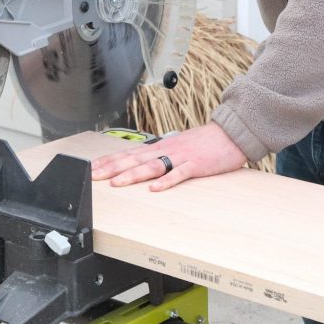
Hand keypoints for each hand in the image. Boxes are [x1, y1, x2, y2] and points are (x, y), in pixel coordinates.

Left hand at [92, 122, 247, 190]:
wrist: (231, 134)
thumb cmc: (205, 142)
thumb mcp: (178, 146)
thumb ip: (161, 155)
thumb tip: (143, 163)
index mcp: (161, 147)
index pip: (129, 153)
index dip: (110, 161)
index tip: (92, 168)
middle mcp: (166, 150)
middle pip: (134, 159)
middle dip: (112, 168)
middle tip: (93, 175)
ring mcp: (180, 157)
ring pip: (152, 166)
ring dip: (132, 175)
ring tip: (116, 183)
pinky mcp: (196, 165)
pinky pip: (179, 174)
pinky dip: (166, 182)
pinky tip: (155, 189)